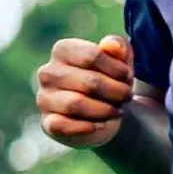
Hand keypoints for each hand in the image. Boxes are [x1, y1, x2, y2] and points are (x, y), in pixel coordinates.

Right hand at [34, 34, 134, 149]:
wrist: (102, 112)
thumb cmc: (109, 80)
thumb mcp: (119, 60)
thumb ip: (118, 47)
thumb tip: (111, 46)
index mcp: (62, 50)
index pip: (92, 56)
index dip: (117, 69)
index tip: (127, 76)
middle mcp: (47, 72)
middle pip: (89, 82)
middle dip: (116, 92)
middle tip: (127, 96)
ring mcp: (44, 98)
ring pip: (76, 104)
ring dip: (105, 110)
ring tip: (117, 110)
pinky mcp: (47, 122)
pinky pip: (63, 126)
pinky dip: (86, 127)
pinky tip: (100, 125)